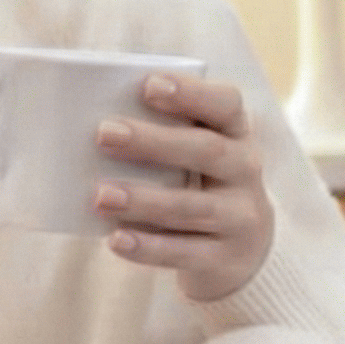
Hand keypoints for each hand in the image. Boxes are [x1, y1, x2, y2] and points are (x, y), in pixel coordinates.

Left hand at [91, 71, 275, 305]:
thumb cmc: (202, 191)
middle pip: (205, 151)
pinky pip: (181, 252)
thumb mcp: (198, 160)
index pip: (226, 105)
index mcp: (238, 136)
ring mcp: (239, 218)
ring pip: (189, 207)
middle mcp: (246, 172)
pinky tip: (116, 239)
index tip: (149, 84)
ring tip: (100, 196)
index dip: (191, 93)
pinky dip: (147, 247)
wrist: (243, 255)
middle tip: (104, 134)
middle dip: (153, 142)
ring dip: (142, 200)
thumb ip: (166, 140)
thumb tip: (98, 127)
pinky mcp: (223, 259)